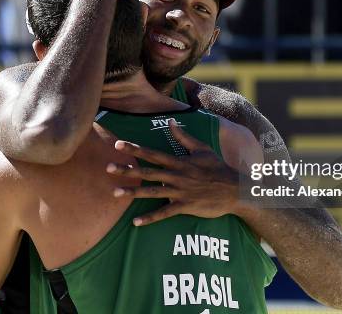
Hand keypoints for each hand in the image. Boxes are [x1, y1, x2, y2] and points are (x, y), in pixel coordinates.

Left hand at [107, 120, 241, 225]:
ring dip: (133, 192)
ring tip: (115, 193)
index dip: (135, 149)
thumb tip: (170, 120)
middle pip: (147, 172)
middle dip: (127, 170)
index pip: (153, 154)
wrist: (234, 190)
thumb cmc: (217, 168)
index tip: (118, 144)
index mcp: (179, 162)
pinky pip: (164, 213)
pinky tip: (135, 222)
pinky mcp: (184, 206)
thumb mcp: (202, 149)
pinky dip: (150, 218)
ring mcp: (180, 192)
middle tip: (107, 167)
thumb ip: (184, 136)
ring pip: (152, 192)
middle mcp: (176, 176)